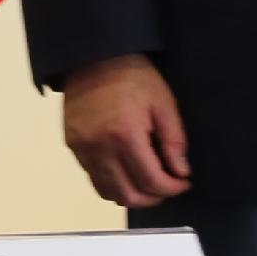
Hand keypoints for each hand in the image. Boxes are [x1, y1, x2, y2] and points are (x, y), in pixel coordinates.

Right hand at [61, 52, 191, 207]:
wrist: (93, 57)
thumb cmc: (135, 78)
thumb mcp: (163, 103)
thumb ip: (174, 141)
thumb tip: (181, 173)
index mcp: (125, 135)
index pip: (151, 181)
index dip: (172, 188)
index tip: (184, 182)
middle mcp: (99, 148)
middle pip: (128, 195)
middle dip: (154, 197)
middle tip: (168, 186)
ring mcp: (81, 149)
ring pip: (108, 192)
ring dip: (132, 194)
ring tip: (147, 183)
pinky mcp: (72, 146)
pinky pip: (93, 178)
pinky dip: (113, 183)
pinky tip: (126, 172)